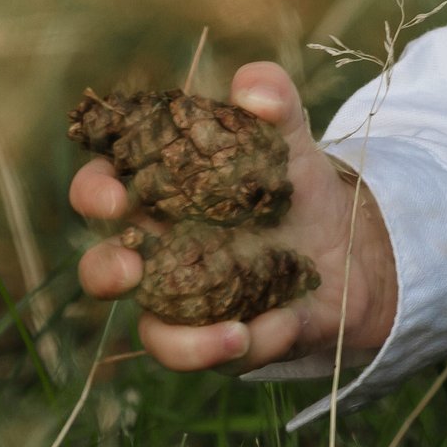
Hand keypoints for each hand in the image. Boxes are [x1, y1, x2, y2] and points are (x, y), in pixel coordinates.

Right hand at [71, 61, 397, 371]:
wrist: (351, 247)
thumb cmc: (292, 184)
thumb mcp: (288, 137)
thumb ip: (272, 100)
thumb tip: (251, 90)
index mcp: (155, 197)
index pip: (101, 190)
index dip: (95, 191)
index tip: (115, 195)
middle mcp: (158, 255)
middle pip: (103, 270)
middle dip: (105, 270)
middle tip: (130, 267)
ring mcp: (187, 305)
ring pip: (155, 334)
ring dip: (182, 343)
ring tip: (233, 335)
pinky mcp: (225, 341)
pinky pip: (223, 355)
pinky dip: (253, 343)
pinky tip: (285, 324)